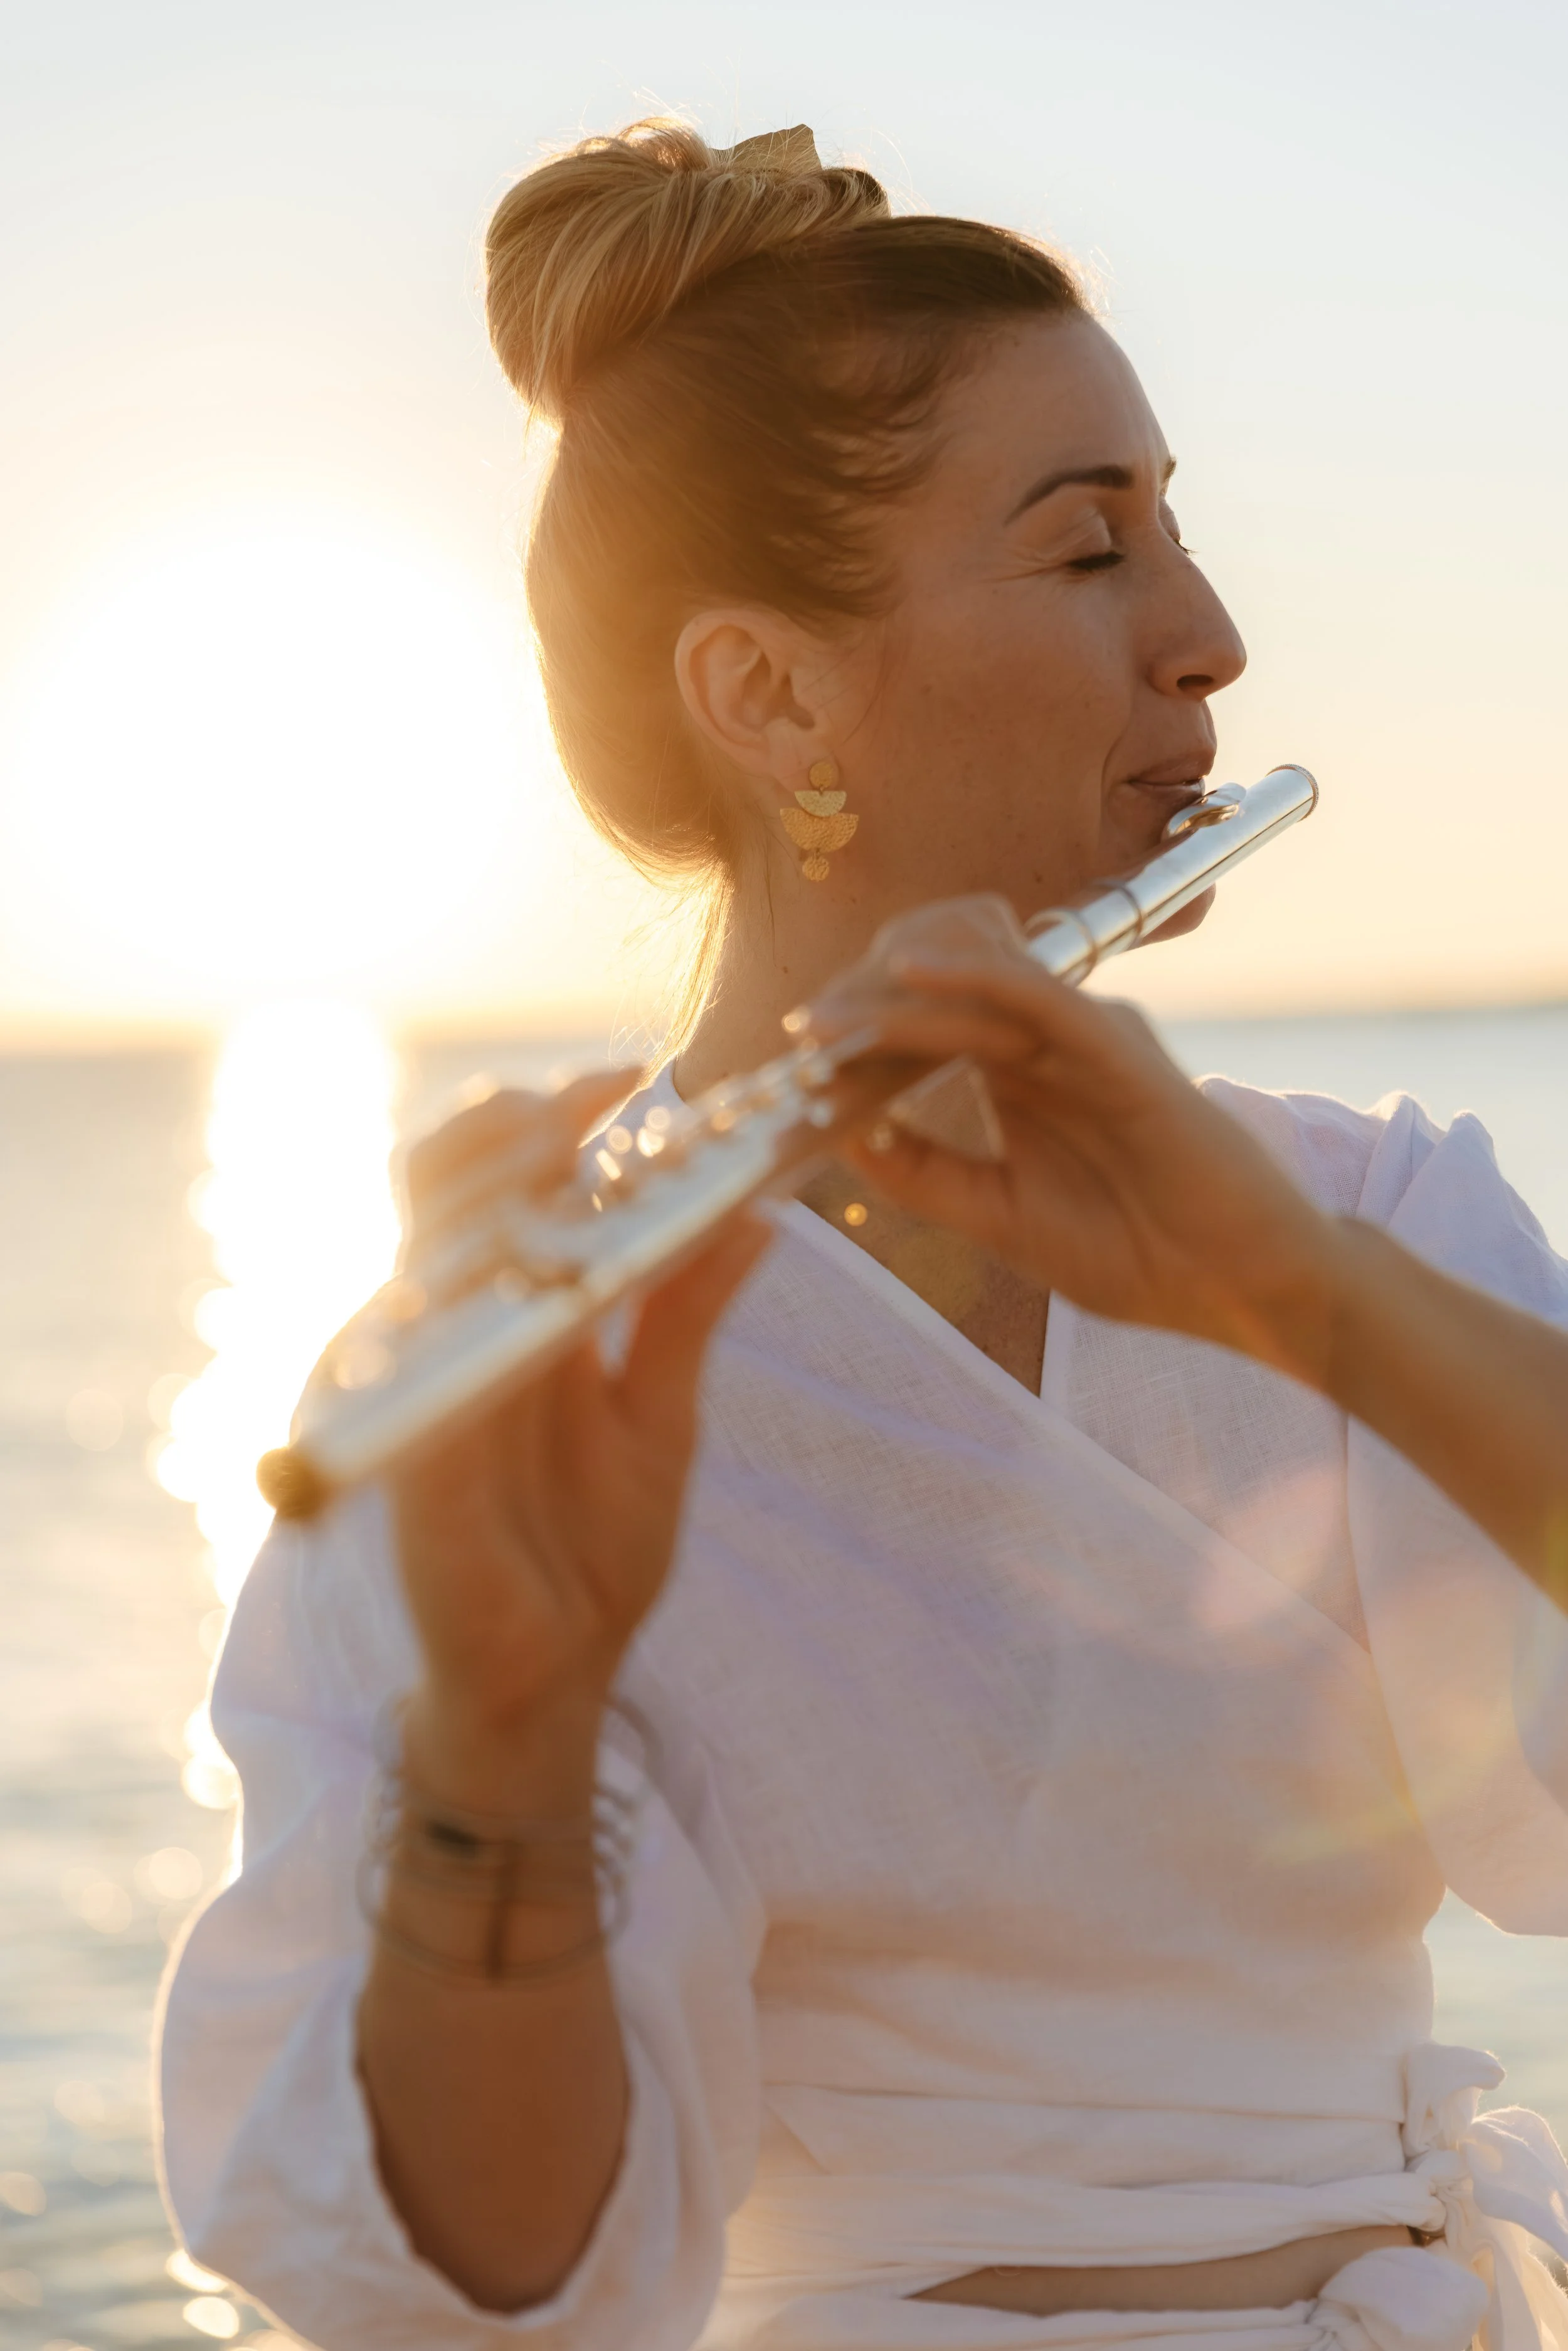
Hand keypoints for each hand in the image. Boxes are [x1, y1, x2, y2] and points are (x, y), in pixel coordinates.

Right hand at [389, 1072, 768, 1806]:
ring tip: (563, 1146)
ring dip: (492, 1185)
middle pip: (444, 1189)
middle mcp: (453, 1335)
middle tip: (592, 1101)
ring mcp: (423, 1389)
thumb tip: (757, 1214)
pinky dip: (473, 1296)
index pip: (503, 1184)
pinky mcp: (413, 1457)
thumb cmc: (594, 1549)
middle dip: (512, 1128)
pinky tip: (526, 1255)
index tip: (629, 1078)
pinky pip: (431, 1357)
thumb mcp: (660, 1417)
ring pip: (427, 1248)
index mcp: (508, 1317)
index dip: (551, 1116)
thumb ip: (685, 1316)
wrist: (558, 1677)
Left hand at [818, 961, 1344, 1384]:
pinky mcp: (1123, 1047)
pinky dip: (972, 977)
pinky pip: (1038, 994)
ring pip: (977, 982)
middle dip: (861, 1006)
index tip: (793, 1059)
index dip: (855, 1035)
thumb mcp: (999, 1217)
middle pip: (938, 992)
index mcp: (1019, 1076)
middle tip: (799, 1033)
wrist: (1239, 1289)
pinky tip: (910, 978)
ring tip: (826, 1019)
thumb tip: (840, 1133)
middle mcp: (1049, 1042)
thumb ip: (926, 1172)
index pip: (922, 1027)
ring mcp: (1087, 1036)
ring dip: (893, 994)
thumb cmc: (1134, 1254)